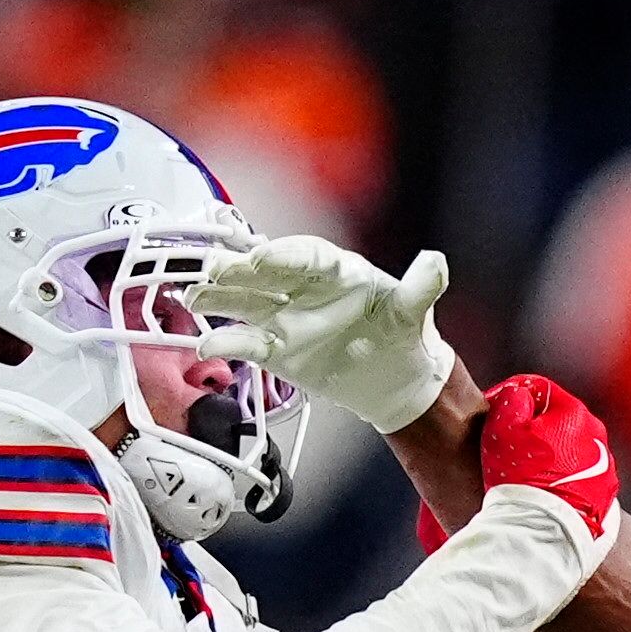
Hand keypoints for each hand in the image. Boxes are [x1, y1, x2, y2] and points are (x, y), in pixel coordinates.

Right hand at [191, 235, 457, 434]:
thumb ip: (420, 288)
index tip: (262, 258)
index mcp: (336, 270)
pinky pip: (247, 342)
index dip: (282, 255)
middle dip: (239, 270)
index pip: (304, 255)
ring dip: (219, 297)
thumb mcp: (412, 311)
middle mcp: (303, 287)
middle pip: (265, 273)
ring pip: (245, 301)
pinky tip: (207, 344)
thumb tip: (436, 262)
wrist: (393, 377)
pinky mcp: (274, 347)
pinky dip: (227, 342)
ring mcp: (284, 316)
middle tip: (213, 268)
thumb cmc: (401, 333)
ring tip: (194, 297)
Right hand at [469, 372, 617, 536]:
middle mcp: (596, 436)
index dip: (511, 398)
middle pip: (556, 422)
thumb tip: (518, 395)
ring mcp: (605, 468)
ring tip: (523, 475)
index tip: (493, 415)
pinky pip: (578, 480)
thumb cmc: (520, 478)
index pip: (539, 391)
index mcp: (574, 412)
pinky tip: (542, 493)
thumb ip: (510, 400)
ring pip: (569, 451)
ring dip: (548, 457)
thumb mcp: (502, 428)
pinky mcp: (605, 496)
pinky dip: (561, 481)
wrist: (545, 531)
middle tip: (505, 447)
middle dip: (532, 429)